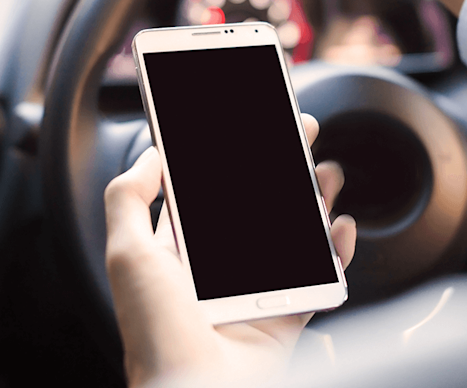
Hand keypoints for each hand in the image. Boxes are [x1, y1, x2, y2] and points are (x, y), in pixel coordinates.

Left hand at [104, 114, 355, 386]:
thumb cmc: (158, 334)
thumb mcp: (127, 255)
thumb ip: (129, 198)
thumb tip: (149, 156)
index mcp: (177, 255)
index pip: (203, 196)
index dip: (225, 163)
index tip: (248, 132)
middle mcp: (216, 273)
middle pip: (255, 210)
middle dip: (279, 173)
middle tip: (301, 139)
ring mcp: (254, 294)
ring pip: (291, 237)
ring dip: (313, 201)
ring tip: (327, 174)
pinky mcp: (285, 317)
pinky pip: (318, 279)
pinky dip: (335, 251)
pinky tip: (339, 227)